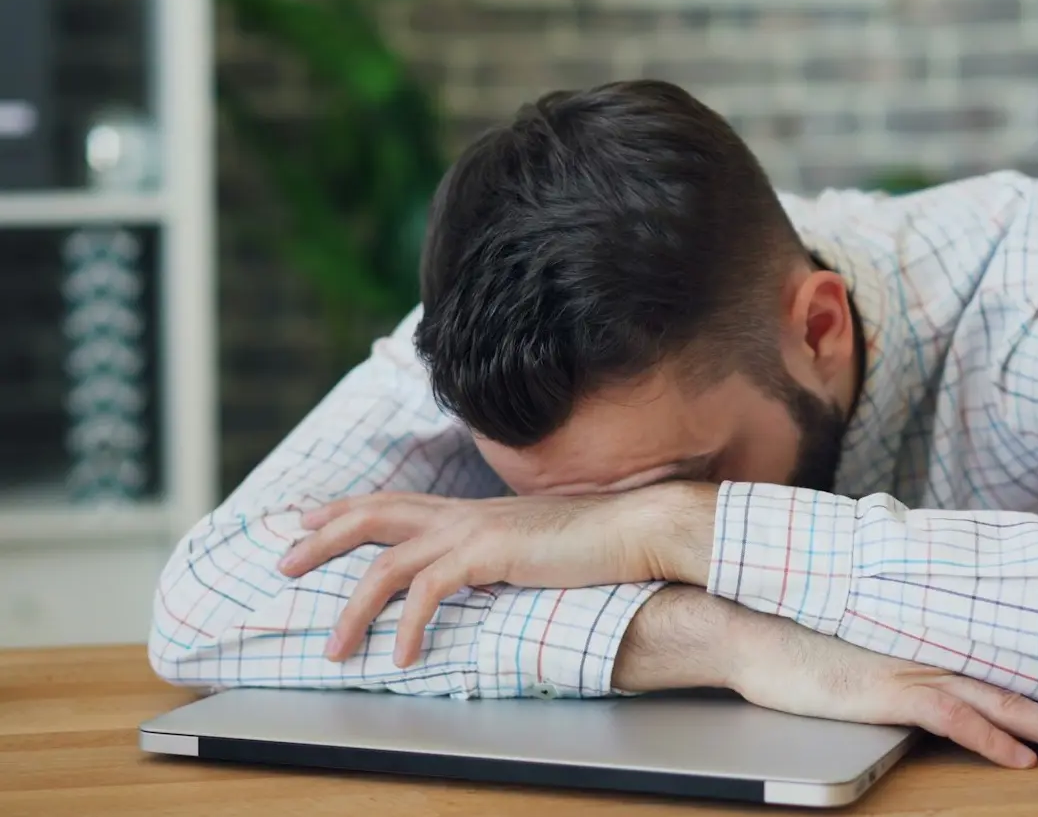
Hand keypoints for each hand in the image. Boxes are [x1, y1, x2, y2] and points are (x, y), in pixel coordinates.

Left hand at [277, 484, 714, 665]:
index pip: (394, 501)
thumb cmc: (594, 542)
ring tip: (335, 648)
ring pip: (386, 563)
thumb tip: (483, 573)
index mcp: (471, 511)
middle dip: (321, 539)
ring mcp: (473, 530)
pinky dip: (409, 627)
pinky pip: (428, 592)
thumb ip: (499, 553)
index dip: (344, 510)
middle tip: (282, 563)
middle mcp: (463, 513)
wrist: (634, 529)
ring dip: (353, 608)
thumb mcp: (533, 545)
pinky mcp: (488, 554)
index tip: (306, 522)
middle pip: (372, 515)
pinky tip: (404, 657)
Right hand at [615, 587, 1037, 768]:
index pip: (1014, 670)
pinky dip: (991, 737)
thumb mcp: (869, 645)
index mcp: (936, 640)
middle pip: (1025, 686)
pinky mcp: (889, 690)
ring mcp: (915, 668)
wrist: (755, 626)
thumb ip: (910, 653)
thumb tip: (941, 672)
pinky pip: (952, 716)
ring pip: (1005, 700)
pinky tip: (1023, 758)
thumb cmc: (805, 637)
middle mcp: (937, 650)